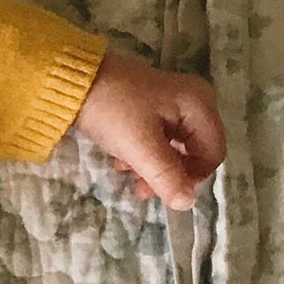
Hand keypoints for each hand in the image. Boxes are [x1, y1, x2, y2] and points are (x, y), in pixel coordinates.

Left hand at [72, 50, 226, 210]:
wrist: (70, 79)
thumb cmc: (112, 110)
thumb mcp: (140, 147)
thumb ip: (167, 177)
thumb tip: (187, 204)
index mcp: (199, 105)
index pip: (212, 154)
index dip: (192, 177)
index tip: (162, 190)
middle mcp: (193, 100)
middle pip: (194, 151)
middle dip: (170, 174)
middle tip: (140, 189)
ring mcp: (171, 101)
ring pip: (173, 147)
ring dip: (153, 166)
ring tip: (127, 174)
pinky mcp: (149, 105)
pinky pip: (157, 137)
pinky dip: (142, 152)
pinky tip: (120, 160)